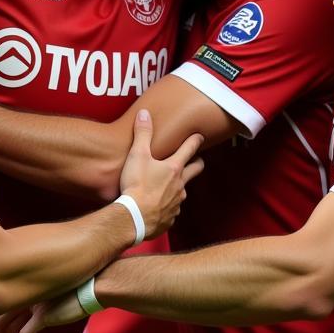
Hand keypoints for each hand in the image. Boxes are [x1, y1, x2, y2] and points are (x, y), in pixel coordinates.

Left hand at [6, 295, 86, 332]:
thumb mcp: (63, 292)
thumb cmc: (83, 288)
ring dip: (4, 332)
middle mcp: (34, 296)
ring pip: (15, 322)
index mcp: (37, 289)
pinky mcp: (43, 315)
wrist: (93, 289)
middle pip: (11, 311)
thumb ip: (51, 298)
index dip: (6, 312)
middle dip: (0, 322)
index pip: (17, 303)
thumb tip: (47, 307)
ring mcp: (37, 305)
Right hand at [118, 110, 203, 239]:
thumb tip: (145, 114)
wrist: (134, 218)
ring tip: (169, 185)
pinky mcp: (170, 218)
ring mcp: (177, 203)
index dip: (195, 141)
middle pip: (195, 170)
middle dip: (197, 163)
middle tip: (197, 159)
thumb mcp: (137, 155)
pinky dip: (167, 206)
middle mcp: (180, 185)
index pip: (189, 149)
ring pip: (182, 191)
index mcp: (174, 168)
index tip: (199, 136)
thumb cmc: (136, 186)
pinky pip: (172, 210)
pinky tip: (158, 206)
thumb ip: (142, 134)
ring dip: (179, 186)